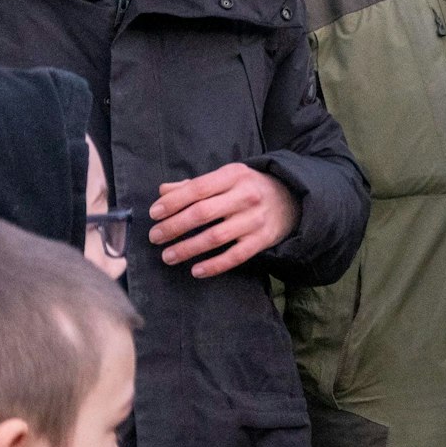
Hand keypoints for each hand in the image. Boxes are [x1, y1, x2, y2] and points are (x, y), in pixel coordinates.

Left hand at [149, 163, 298, 278]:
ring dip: (187, 249)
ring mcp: (255, 220)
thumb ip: (195, 185)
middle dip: (174, 227)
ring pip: (215, 237)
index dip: (173, 202)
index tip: (154, 214)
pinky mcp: (263, 240)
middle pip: (202, 213)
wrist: (291, 198)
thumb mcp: (226, 177)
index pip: (197, 189)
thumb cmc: (249, 187)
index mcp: (233, 176)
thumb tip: (163, 192)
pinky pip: (235, 256)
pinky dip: (214, 265)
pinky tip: (196, 270)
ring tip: (168, 256)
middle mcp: (245, 197)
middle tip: (155, 237)